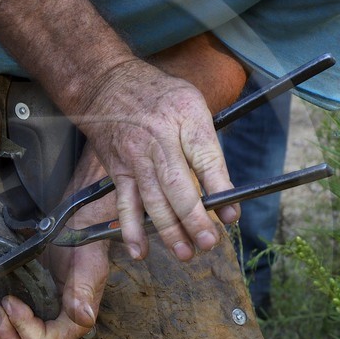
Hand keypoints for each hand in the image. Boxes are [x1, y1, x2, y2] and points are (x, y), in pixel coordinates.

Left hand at [0, 179, 112, 338]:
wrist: (72, 231)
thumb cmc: (82, 246)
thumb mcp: (88, 264)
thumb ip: (84, 290)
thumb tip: (84, 317)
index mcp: (72, 325)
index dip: (24, 329)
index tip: (10, 300)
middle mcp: (55, 334)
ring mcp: (36, 330)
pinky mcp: (21, 323)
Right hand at [73, 58, 238, 259]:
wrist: (107, 85)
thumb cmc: (159, 96)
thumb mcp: (193, 106)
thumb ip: (209, 148)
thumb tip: (225, 194)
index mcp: (185, 119)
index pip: (206, 158)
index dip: (220, 189)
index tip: (232, 216)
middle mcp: (158, 140)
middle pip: (177, 185)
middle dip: (193, 218)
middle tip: (208, 243)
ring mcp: (136, 159)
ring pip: (152, 200)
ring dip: (168, 230)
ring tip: (185, 253)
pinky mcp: (119, 172)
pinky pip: (125, 204)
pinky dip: (131, 229)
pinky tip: (141, 251)